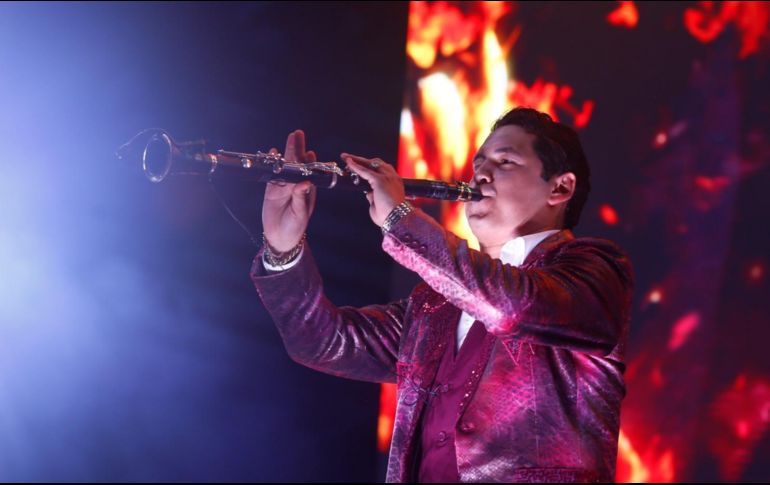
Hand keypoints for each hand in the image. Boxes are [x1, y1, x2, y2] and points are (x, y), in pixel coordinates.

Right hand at [262, 130, 316, 251]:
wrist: (280, 237)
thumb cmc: (294, 228)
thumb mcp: (300, 214)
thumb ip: (301, 198)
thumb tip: (305, 183)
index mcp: (308, 191)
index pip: (310, 173)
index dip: (310, 161)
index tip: (310, 151)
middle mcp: (297, 185)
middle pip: (298, 164)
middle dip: (298, 149)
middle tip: (298, 134)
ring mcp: (284, 185)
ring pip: (286, 166)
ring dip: (287, 152)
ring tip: (290, 137)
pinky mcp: (272, 188)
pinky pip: (272, 174)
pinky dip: (272, 163)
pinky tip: (273, 153)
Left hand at [342, 153, 404, 226]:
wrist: (398, 219)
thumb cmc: (389, 216)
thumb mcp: (379, 204)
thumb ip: (373, 197)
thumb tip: (368, 192)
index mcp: (394, 182)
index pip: (381, 170)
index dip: (370, 167)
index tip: (361, 165)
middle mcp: (392, 177)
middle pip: (376, 163)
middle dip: (362, 160)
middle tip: (349, 158)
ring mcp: (387, 177)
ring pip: (370, 164)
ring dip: (357, 160)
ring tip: (346, 158)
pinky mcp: (380, 180)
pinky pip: (364, 170)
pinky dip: (355, 166)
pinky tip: (348, 163)